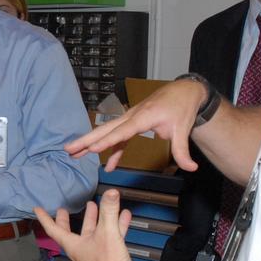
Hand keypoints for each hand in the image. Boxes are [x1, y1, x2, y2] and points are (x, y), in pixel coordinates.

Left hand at [34, 189, 140, 260]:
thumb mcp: (108, 232)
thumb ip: (109, 211)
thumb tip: (111, 193)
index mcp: (74, 246)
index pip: (54, 230)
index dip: (45, 218)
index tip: (37, 209)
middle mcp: (82, 249)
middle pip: (71, 232)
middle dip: (67, 220)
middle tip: (63, 210)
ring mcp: (96, 253)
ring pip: (93, 232)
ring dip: (95, 219)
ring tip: (96, 205)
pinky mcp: (110, 255)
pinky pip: (111, 236)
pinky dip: (116, 225)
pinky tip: (124, 215)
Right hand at [64, 78, 205, 171]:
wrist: (183, 92)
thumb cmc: (182, 108)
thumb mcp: (183, 129)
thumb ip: (182, 150)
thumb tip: (192, 168)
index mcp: (143, 117)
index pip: (122, 131)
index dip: (107, 141)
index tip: (92, 148)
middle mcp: (132, 116)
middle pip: (106, 130)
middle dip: (86, 140)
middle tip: (69, 149)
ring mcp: (130, 119)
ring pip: (107, 132)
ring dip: (90, 143)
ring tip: (73, 153)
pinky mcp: (133, 124)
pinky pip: (119, 138)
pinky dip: (112, 151)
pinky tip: (108, 166)